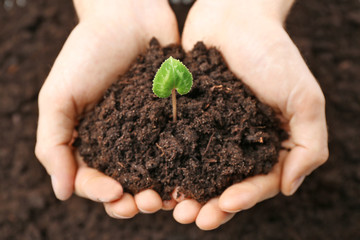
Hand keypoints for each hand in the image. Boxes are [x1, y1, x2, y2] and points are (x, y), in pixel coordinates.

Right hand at [35, 0, 178, 217]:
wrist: (128, 16)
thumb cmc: (88, 53)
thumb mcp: (59, 96)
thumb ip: (54, 143)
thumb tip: (61, 193)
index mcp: (91, 142)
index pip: (92, 179)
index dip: (100, 192)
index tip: (115, 193)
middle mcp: (121, 144)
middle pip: (126, 184)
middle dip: (134, 200)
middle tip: (147, 203)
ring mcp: (150, 133)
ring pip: (156, 174)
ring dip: (161, 191)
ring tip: (168, 198)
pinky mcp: (174, 120)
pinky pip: (181, 149)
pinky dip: (185, 166)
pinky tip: (193, 177)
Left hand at [174, 0, 328, 229]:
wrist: (233, 14)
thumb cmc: (272, 52)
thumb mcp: (303, 97)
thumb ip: (308, 144)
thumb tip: (290, 187)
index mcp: (265, 144)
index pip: (257, 182)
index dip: (243, 198)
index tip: (225, 204)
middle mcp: (235, 142)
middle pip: (221, 184)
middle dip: (206, 204)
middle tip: (188, 218)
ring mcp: (207, 131)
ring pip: (193, 171)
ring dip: (180, 192)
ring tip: (165, 206)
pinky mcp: (182, 117)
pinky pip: (172, 145)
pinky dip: (162, 163)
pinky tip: (150, 176)